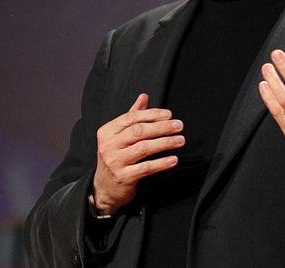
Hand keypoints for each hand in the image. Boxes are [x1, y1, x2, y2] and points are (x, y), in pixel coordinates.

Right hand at [92, 93, 184, 214]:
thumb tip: (144, 96)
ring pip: (143, 148)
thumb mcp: (119, 135)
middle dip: (162, 127)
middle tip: (179, 126)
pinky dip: (162, 163)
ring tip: (180, 140)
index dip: (152, 114)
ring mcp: (115, 162)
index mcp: (107, 131)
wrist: (105, 187)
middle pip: (138, 131)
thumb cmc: (116, 156)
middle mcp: (109, 146)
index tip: (169, 114)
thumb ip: (132, 115)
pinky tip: (173, 159)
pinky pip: (146, 168)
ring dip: (165, 143)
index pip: (131, 118)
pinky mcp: (123, 178)